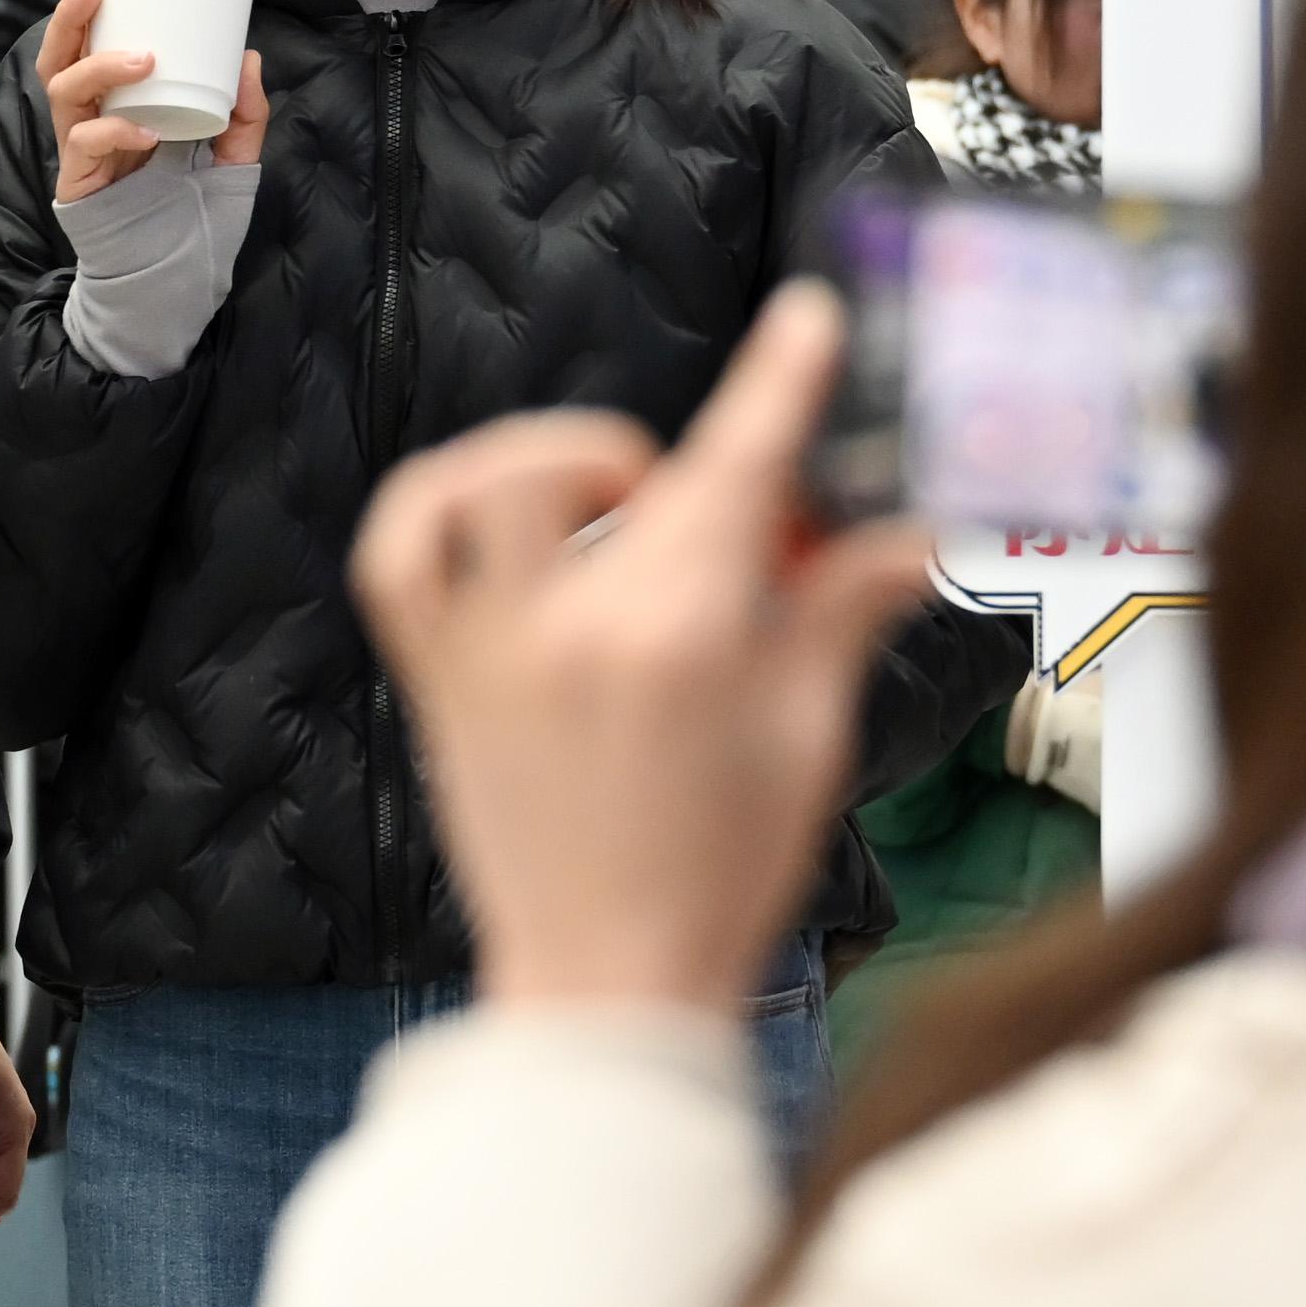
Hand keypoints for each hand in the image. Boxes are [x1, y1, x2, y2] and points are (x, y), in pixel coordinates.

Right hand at [40, 0, 265, 205]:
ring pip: (64, 89)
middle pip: (58, 56)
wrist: (173, 277)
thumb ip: (245, 115)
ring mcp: (81, 149)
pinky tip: (147, 133)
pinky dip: (115, 129)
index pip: (87, 44)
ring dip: (100, 64)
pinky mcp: (79, 182)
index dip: (81, 6)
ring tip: (143, 57)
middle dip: (70, 16)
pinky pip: (85, 142)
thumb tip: (249, 58)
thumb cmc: (192, 215)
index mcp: (115, 102)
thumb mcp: (233, 158)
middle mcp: (91, 118)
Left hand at [350, 283, 938, 1015]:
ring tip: (605, 504)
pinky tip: (493, 517)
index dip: (778, 382)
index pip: (740, 470)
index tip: (801, 321)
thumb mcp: (811, 739)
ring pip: (486, 485)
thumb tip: (907, 537)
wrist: (607, 985)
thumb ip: (845, 614)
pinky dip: (435, 506)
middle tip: (713, 522)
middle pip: (623, 471)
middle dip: (682, 466)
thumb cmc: (717, 875)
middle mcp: (576, 629)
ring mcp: (492, 650)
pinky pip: (398, 552)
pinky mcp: (438, 677)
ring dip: (555, 461)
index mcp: (686, 640)